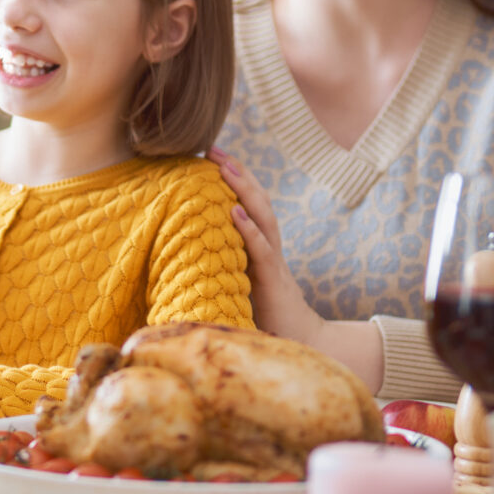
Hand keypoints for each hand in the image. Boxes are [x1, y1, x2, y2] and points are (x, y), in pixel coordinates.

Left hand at [212, 147, 318, 341]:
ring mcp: (272, 263)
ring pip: (261, 218)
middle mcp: (269, 249)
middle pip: (256, 202)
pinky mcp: (273, 282)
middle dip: (236, 173)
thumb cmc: (268, 319)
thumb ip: (226, 269)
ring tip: (224, 166)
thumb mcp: (242, 287)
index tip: (211, 158)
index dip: (233, 182)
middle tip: (213, 148)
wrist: (302, 345)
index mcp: (261, 249)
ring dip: (243, 190)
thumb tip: (190, 256)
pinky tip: (234, 211)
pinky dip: (249, 230)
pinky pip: (262, 251)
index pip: (249, 206)